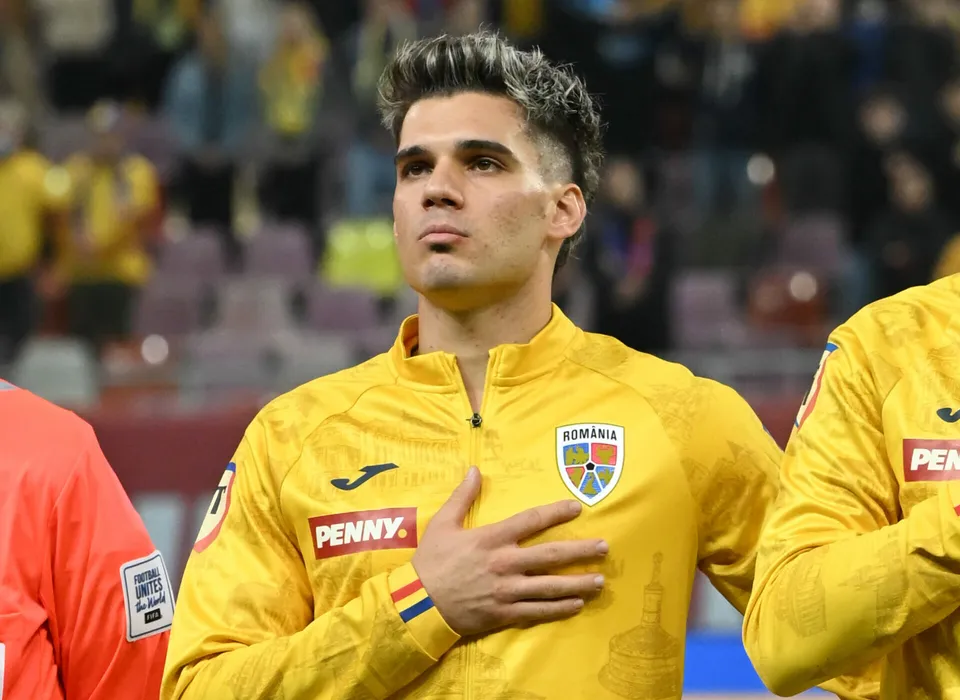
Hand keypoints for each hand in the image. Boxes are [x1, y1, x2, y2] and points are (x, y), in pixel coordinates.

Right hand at [411, 467, 606, 637]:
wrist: (417, 604)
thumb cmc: (430, 562)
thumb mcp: (442, 523)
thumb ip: (462, 496)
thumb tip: (473, 469)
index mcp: (491, 538)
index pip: (531, 520)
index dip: (556, 513)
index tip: (577, 508)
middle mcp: (505, 563)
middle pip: (551, 555)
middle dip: (580, 551)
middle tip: (603, 548)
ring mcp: (507, 590)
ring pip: (550, 586)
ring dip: (578, 583)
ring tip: (600, 580)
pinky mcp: (504, 613)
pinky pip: (538, 612)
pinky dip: (560, 609)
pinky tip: (577, 605)